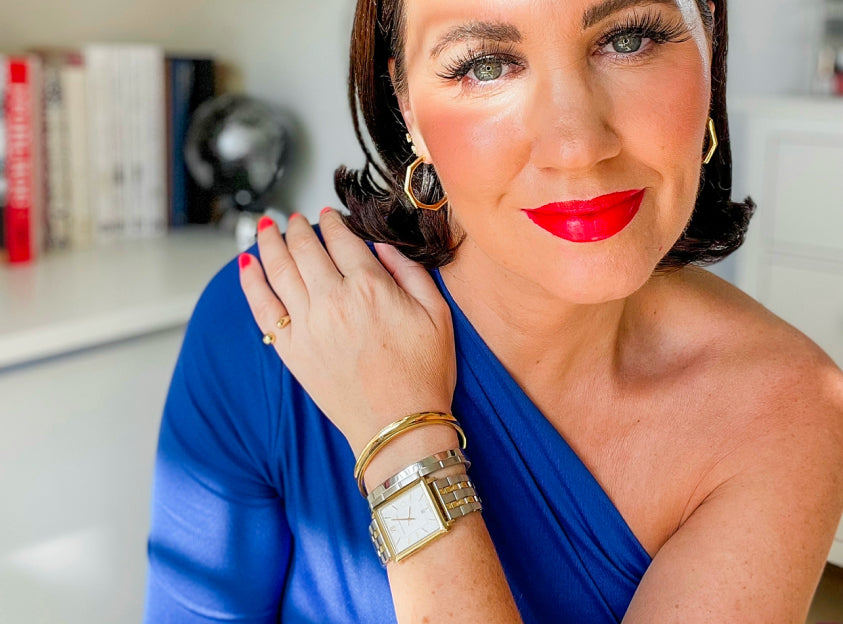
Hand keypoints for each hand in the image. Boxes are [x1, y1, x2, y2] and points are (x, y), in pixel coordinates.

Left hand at [238, 209, 456, 456]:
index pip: (342, 240)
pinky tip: (246, 265)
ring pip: (279, 270)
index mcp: (370, 287)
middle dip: (298, 227)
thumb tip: (381, 247)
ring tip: (266, 228)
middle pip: (305, 249)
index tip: (328, 215)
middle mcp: (333, 300)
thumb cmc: (423, 374)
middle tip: (294, 218)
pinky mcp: (292, 350)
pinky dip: (251, 282)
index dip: (333, 223)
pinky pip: (262, 307)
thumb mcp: (437, 313)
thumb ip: (410, 271)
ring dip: (270, 243)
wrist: (399, 426)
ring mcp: (307, 325)